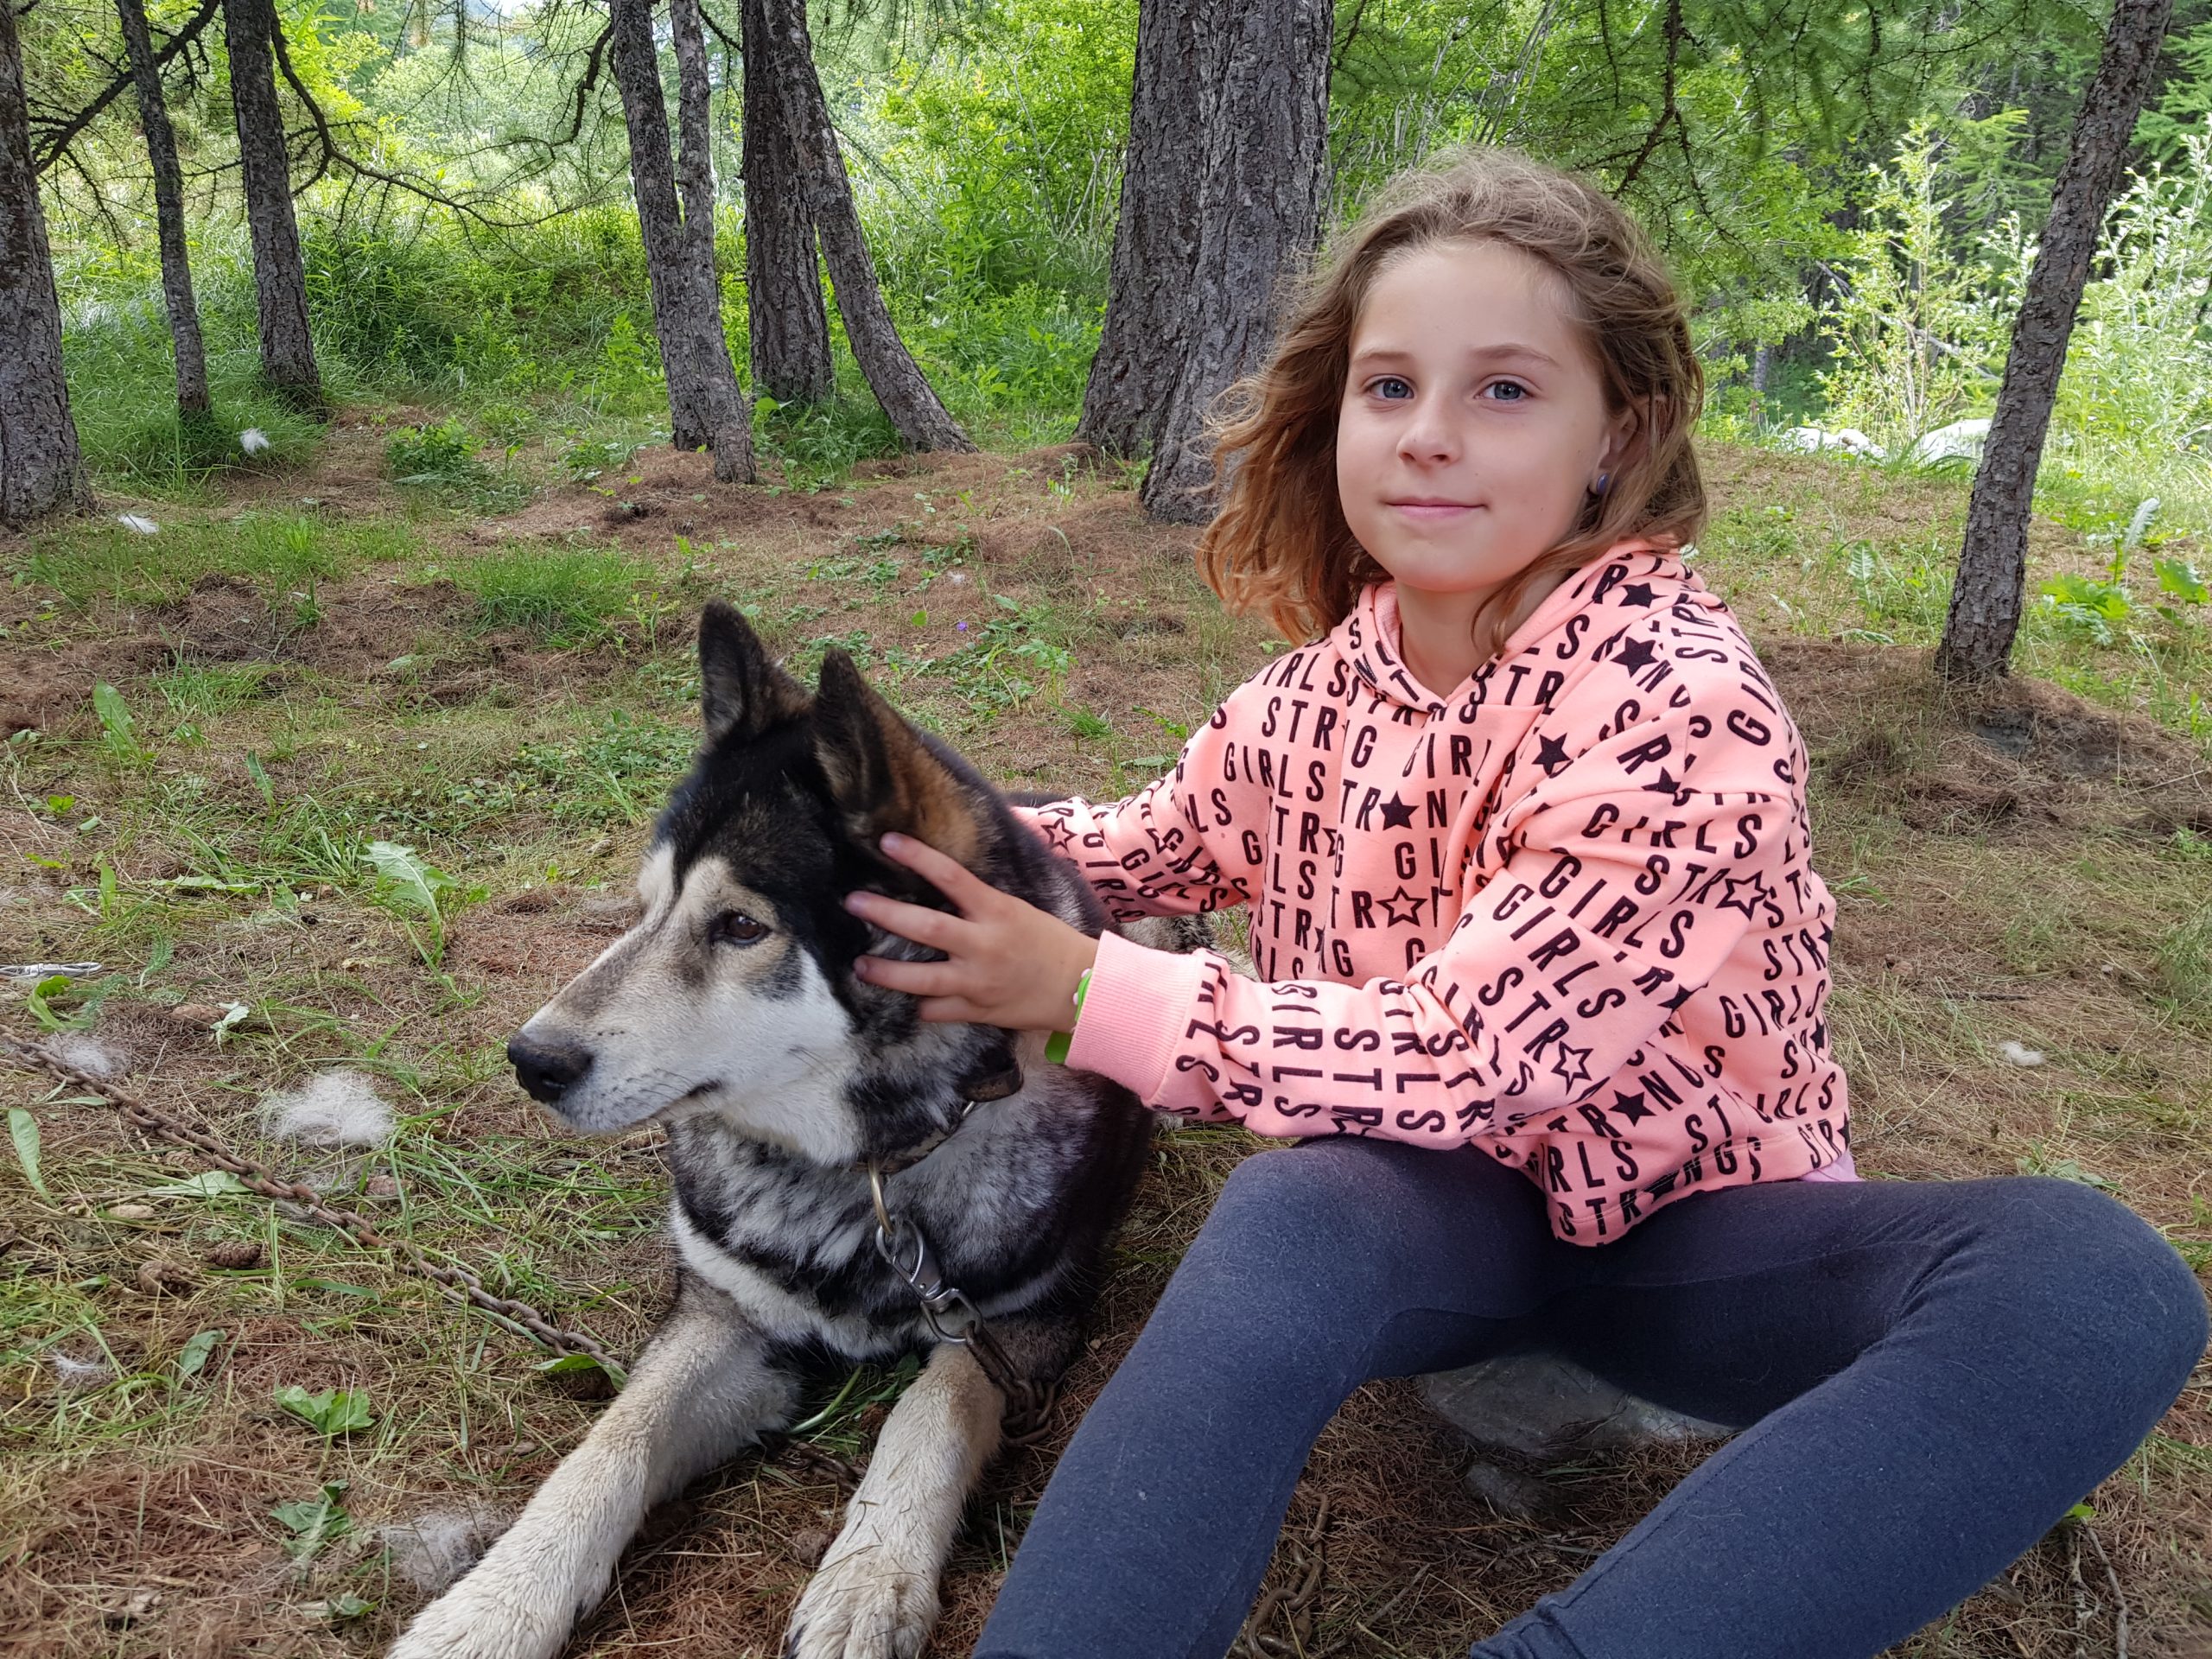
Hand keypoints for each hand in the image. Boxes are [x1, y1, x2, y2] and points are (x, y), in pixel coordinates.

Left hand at [847, 833, 1098, 1030]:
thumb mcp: (1016, 910)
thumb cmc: (1048, 942)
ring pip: (920, 979)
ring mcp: (978, 982)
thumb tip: (940, 879)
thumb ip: (978, 901)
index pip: (951, 876)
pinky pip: (936, 1010)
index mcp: (996, 911)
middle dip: (884, 913)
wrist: (1080, 988)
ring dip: (885, 972)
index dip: (918, 856)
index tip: (887, 841)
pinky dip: (921, 1005)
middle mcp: (984, 946)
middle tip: (853, 902)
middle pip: (925, 927)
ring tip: (861, 965)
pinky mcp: (977, 1011)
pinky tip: (909, 999)